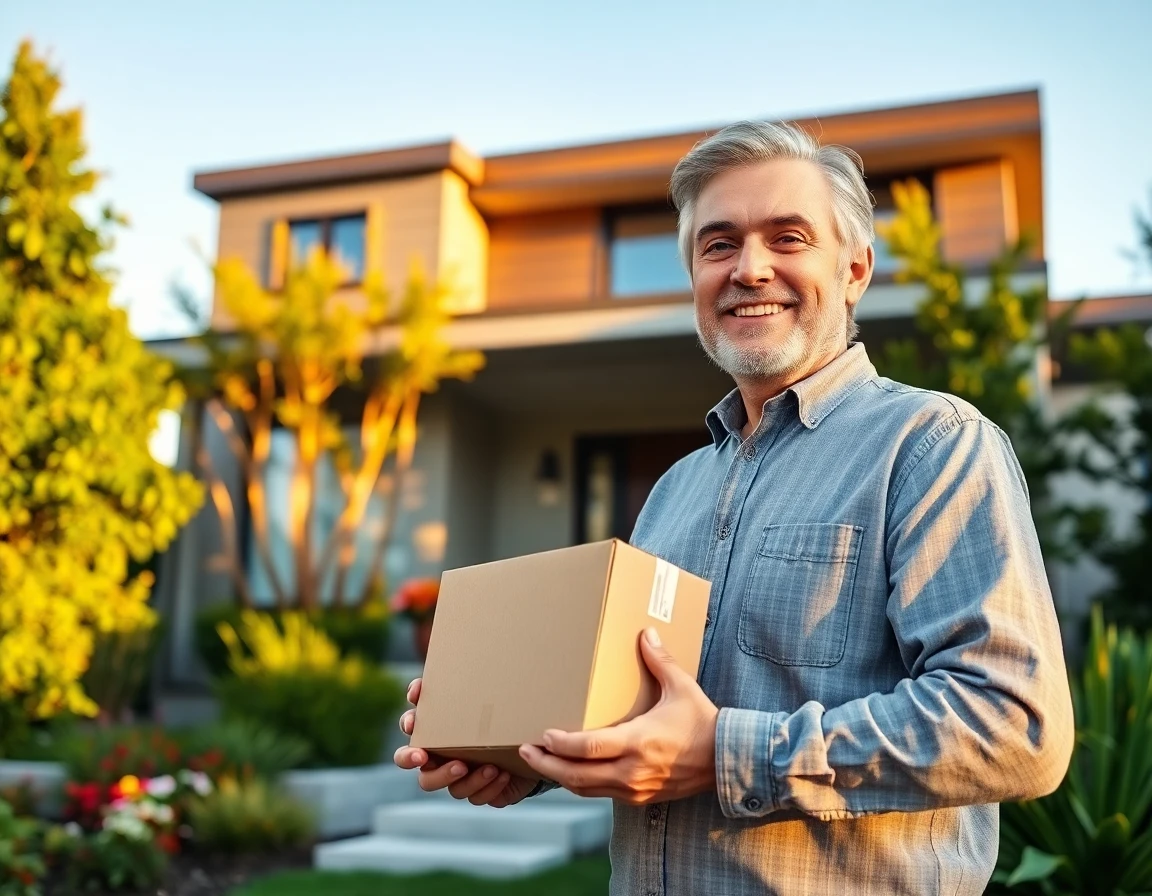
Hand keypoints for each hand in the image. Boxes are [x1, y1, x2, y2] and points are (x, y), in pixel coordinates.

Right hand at [393, 678, 536, 807]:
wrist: (525, 737)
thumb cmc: (494, 711)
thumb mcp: (475, 693)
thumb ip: (444, 687)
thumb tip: (417, 687)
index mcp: (436, 732)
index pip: (410, 728)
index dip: (407, 726)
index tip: (412, 724)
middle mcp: (443, 760)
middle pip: (417, 769)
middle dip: (416, 763)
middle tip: (424, 755)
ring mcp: (460, 780)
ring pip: (452, 790)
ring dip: (469, 780)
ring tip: (489, 766)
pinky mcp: (480, 792)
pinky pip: (478, 798)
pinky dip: (488, 787)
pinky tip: (502, 774)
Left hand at [518, 628, 718, 804]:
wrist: (726, 761)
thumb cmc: (703, 723)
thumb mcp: (682, 688)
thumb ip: (660, 660)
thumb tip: (646, 632)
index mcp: (638, 742)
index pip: (589, 748)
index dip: (562, 744)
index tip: (543, 734)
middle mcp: (632, 771)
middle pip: (577, 776)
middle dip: (547, 764)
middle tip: (524, 751)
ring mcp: (634, 789)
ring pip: (585, 789)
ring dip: (559, 777)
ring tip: (538, 761)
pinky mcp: (638, 798)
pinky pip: (599, 794)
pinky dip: (579, 784)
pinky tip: (568, 772)